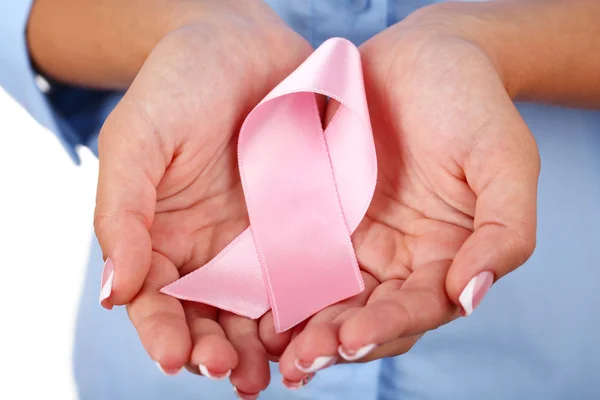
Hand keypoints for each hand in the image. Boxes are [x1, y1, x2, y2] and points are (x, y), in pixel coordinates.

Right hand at [93, 4, 311, 393]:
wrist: (242, 45)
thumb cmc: (179, 84)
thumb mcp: (137, 139)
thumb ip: (122, 212)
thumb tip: (114, 289)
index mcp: (160, 236)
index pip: (156, 300)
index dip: (163, 333)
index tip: (177, 359)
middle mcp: (209, 248)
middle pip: (210, 317)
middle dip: (220, 351)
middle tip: (233, 375)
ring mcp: (258, 240)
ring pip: (260, 308)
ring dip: (265, 345)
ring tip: (275, 372)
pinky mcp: (303, 225)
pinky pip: (306, 272)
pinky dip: (308, 306)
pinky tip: (314, 327)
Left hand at [263, 5, 539, 382]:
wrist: (425, 55)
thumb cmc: (473, 102)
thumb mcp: (505, 160)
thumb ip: (504, 232)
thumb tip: (471, 297)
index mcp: (444, 257)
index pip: (416, 309)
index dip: (387, 327)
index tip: (353, 339)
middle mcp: (397, 259)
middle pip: (365, 314)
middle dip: (334, 341)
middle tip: (301, 360)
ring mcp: (355, 239)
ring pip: (325, 295)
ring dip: (300, 324)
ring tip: (271, 345)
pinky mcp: (319, 214)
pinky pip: (296, 253)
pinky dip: (277, 281)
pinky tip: (253, 300)